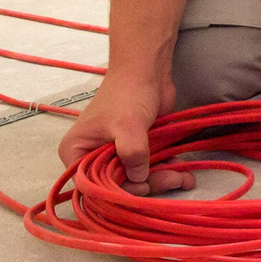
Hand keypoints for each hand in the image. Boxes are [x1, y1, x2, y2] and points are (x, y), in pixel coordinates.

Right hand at [58, 70, 193, 195]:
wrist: (148, 69)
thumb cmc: (128, 93)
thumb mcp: (127, 125)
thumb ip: (132, 154)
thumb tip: (139, 180)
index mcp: (75, 152)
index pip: (92, 186)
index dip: (116, 192)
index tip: (142, 187)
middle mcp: (91, 157)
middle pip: (117, 185)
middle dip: (147, 185)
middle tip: (173, 180)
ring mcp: (115, 154)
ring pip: (137, 179)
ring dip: (161, 180)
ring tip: (183, 178)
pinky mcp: (136, 150)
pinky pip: (150, 169)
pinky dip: (166, 171)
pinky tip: (185, 174)